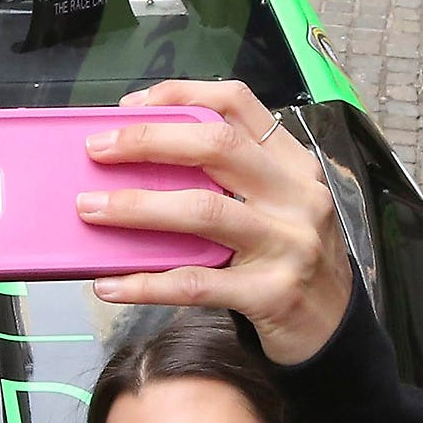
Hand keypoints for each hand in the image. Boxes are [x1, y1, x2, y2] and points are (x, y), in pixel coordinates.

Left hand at [74, 78, 352, 365]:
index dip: (182, 94)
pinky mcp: (271, 294)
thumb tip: (138, 170)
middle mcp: (296, 195)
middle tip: (97, 150)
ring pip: (204, 211)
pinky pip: (196, 284)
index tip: (130, 105)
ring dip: (138, 207)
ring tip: (90, 209)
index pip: (238, 105)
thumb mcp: (273, 208)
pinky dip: (145, 284)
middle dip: (150, 141)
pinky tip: (109, 284)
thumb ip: (227, 184)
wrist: (332, 328)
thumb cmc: (287, 261)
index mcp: (292, 164)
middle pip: (217, 146)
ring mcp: (288, 244)